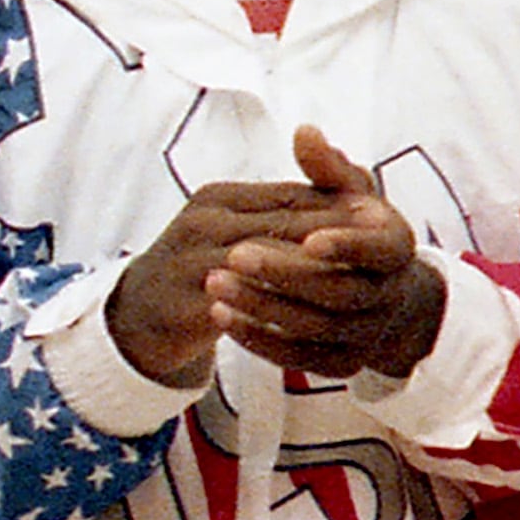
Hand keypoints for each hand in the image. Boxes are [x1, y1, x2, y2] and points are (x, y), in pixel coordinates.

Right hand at [107, 162, 378, 388]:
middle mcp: (203, 222)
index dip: (335, 206)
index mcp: (218, 197)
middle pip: (282, 226)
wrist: (137, 312)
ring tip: (357, 284)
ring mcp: (191, 262)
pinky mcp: (184, 304)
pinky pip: (240, 306)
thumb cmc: (196, 264)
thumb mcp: (232, 227)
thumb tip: (338, 195)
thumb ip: (281, 210)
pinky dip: (276, 311)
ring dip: (312, 272)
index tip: (379, 215)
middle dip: (333, 236)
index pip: (289, 195)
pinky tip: (311, 323)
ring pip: (264, 264)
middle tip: (381, 247)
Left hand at [203, 127, 448, 382]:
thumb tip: (305, 132)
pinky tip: (221, 318)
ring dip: (262, 308)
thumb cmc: (352, 230)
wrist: (374, 292)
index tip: (308, 238)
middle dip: (285, 274)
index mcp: (396, 249)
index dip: (346, 245)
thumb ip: (327, 167)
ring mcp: (366, 332)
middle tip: (234, 255)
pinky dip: (261, 342)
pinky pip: (301, 359)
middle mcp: (388, 295)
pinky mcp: (341, 361)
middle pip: (339, 291)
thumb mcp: (350, 194)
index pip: (379, 250)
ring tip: (213, 283)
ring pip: (315, 328)